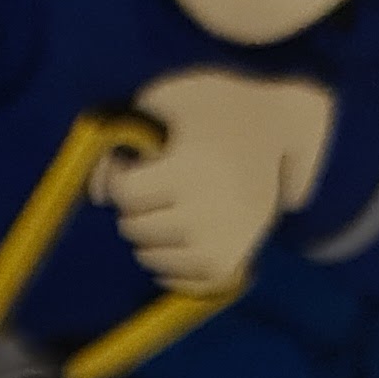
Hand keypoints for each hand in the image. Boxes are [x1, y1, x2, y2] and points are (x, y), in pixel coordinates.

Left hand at [100, 71, 333, 292]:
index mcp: (193, 171)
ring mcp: (221, 244)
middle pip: (133, 227)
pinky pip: (173, 280)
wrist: (282, 122)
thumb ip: (119, 139)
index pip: (126, 194)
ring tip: (178, 201)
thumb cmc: (216, 106)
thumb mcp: (165, 97)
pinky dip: (167, 261)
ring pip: (147, 256)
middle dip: (137, 204)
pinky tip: (184, 231)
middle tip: (165, 179)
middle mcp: (208, 214)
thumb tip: (96, 195)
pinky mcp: (229, 264)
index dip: (122, 173)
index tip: (140, 159)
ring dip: (149, 232)